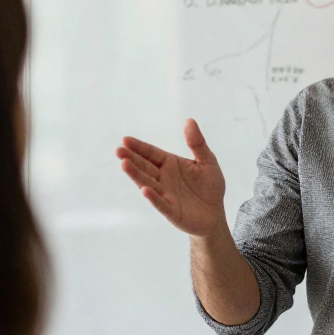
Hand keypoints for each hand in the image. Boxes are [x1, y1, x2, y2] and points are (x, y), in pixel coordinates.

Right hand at [116, 119, 226, 237]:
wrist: (214, 214)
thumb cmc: (210, 187)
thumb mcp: (207, 161)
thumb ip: (197, 143)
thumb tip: (189, 120)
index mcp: (170, 164)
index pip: (151, 153)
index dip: (139, 147)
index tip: (125, 139)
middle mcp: (163, 178)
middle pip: (145, 166)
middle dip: (131, 158)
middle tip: (119, 150)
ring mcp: (165, 194)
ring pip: (148, 182)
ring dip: (136, 175)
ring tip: (124, 164)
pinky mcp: (171, 210)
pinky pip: (160, 203)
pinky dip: (152, 197)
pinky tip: (144, 189)